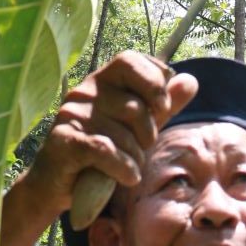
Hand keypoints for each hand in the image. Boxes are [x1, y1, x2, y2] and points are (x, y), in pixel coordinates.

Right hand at [22, 52, 198, 218]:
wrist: (54, 185)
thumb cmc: (100, 155)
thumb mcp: (137, 128)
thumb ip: (162, 105)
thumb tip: (191, 81)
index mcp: (102, 81)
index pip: (130, 60)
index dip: (154, 81)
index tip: (163, 106)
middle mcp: (84, 92)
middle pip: (135, 105)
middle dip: (148, 134)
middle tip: (141, 149)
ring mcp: (72, 115)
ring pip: (123, 134)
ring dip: (135, 158)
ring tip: (128, 168)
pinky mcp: (65, 141)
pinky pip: (107, 151)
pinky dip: (124, 168)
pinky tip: (127, 176)